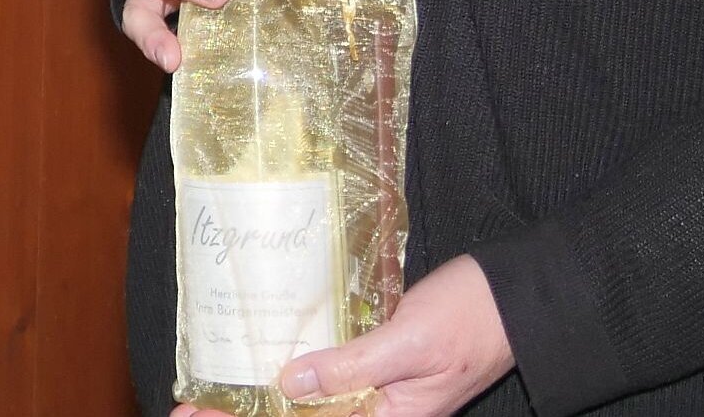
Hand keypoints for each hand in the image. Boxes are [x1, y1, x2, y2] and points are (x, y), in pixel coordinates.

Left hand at [197, 255, 511, 416]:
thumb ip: (351, 367)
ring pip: (305, 405)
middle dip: (241, 416)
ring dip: (259, 401)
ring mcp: (376, 392)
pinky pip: (325, 380)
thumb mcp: (408, 343)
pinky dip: (290, 377)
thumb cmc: (473, 318)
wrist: (518, 298)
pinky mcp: (376, 366)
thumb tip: (288, 385)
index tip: (196, 415)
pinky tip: (260, 368)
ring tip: (208, 395)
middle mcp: (378, 413)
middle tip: (185, 407)